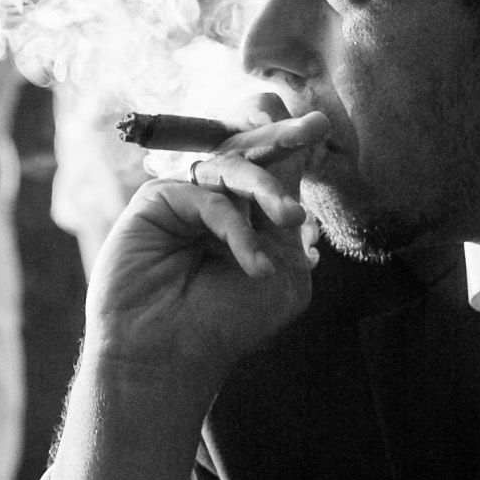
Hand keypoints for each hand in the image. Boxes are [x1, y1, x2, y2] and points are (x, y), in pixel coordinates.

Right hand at [83, 99, 329, 402]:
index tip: (322, 127)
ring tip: (291, 216)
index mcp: (249, 216)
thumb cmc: (226, 325)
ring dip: (267, 187)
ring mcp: (187, 199)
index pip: (274, 168)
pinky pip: (207, 198)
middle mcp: (218, 201)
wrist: (170, 356)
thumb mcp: (282, 274)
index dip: (296, 145)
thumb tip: (301, 161)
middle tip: (315, 124)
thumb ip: (289, 221)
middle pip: (250, 152)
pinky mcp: (157, 202)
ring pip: (231, 166)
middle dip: (284, 136)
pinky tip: (254, 265)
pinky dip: (235, 229)